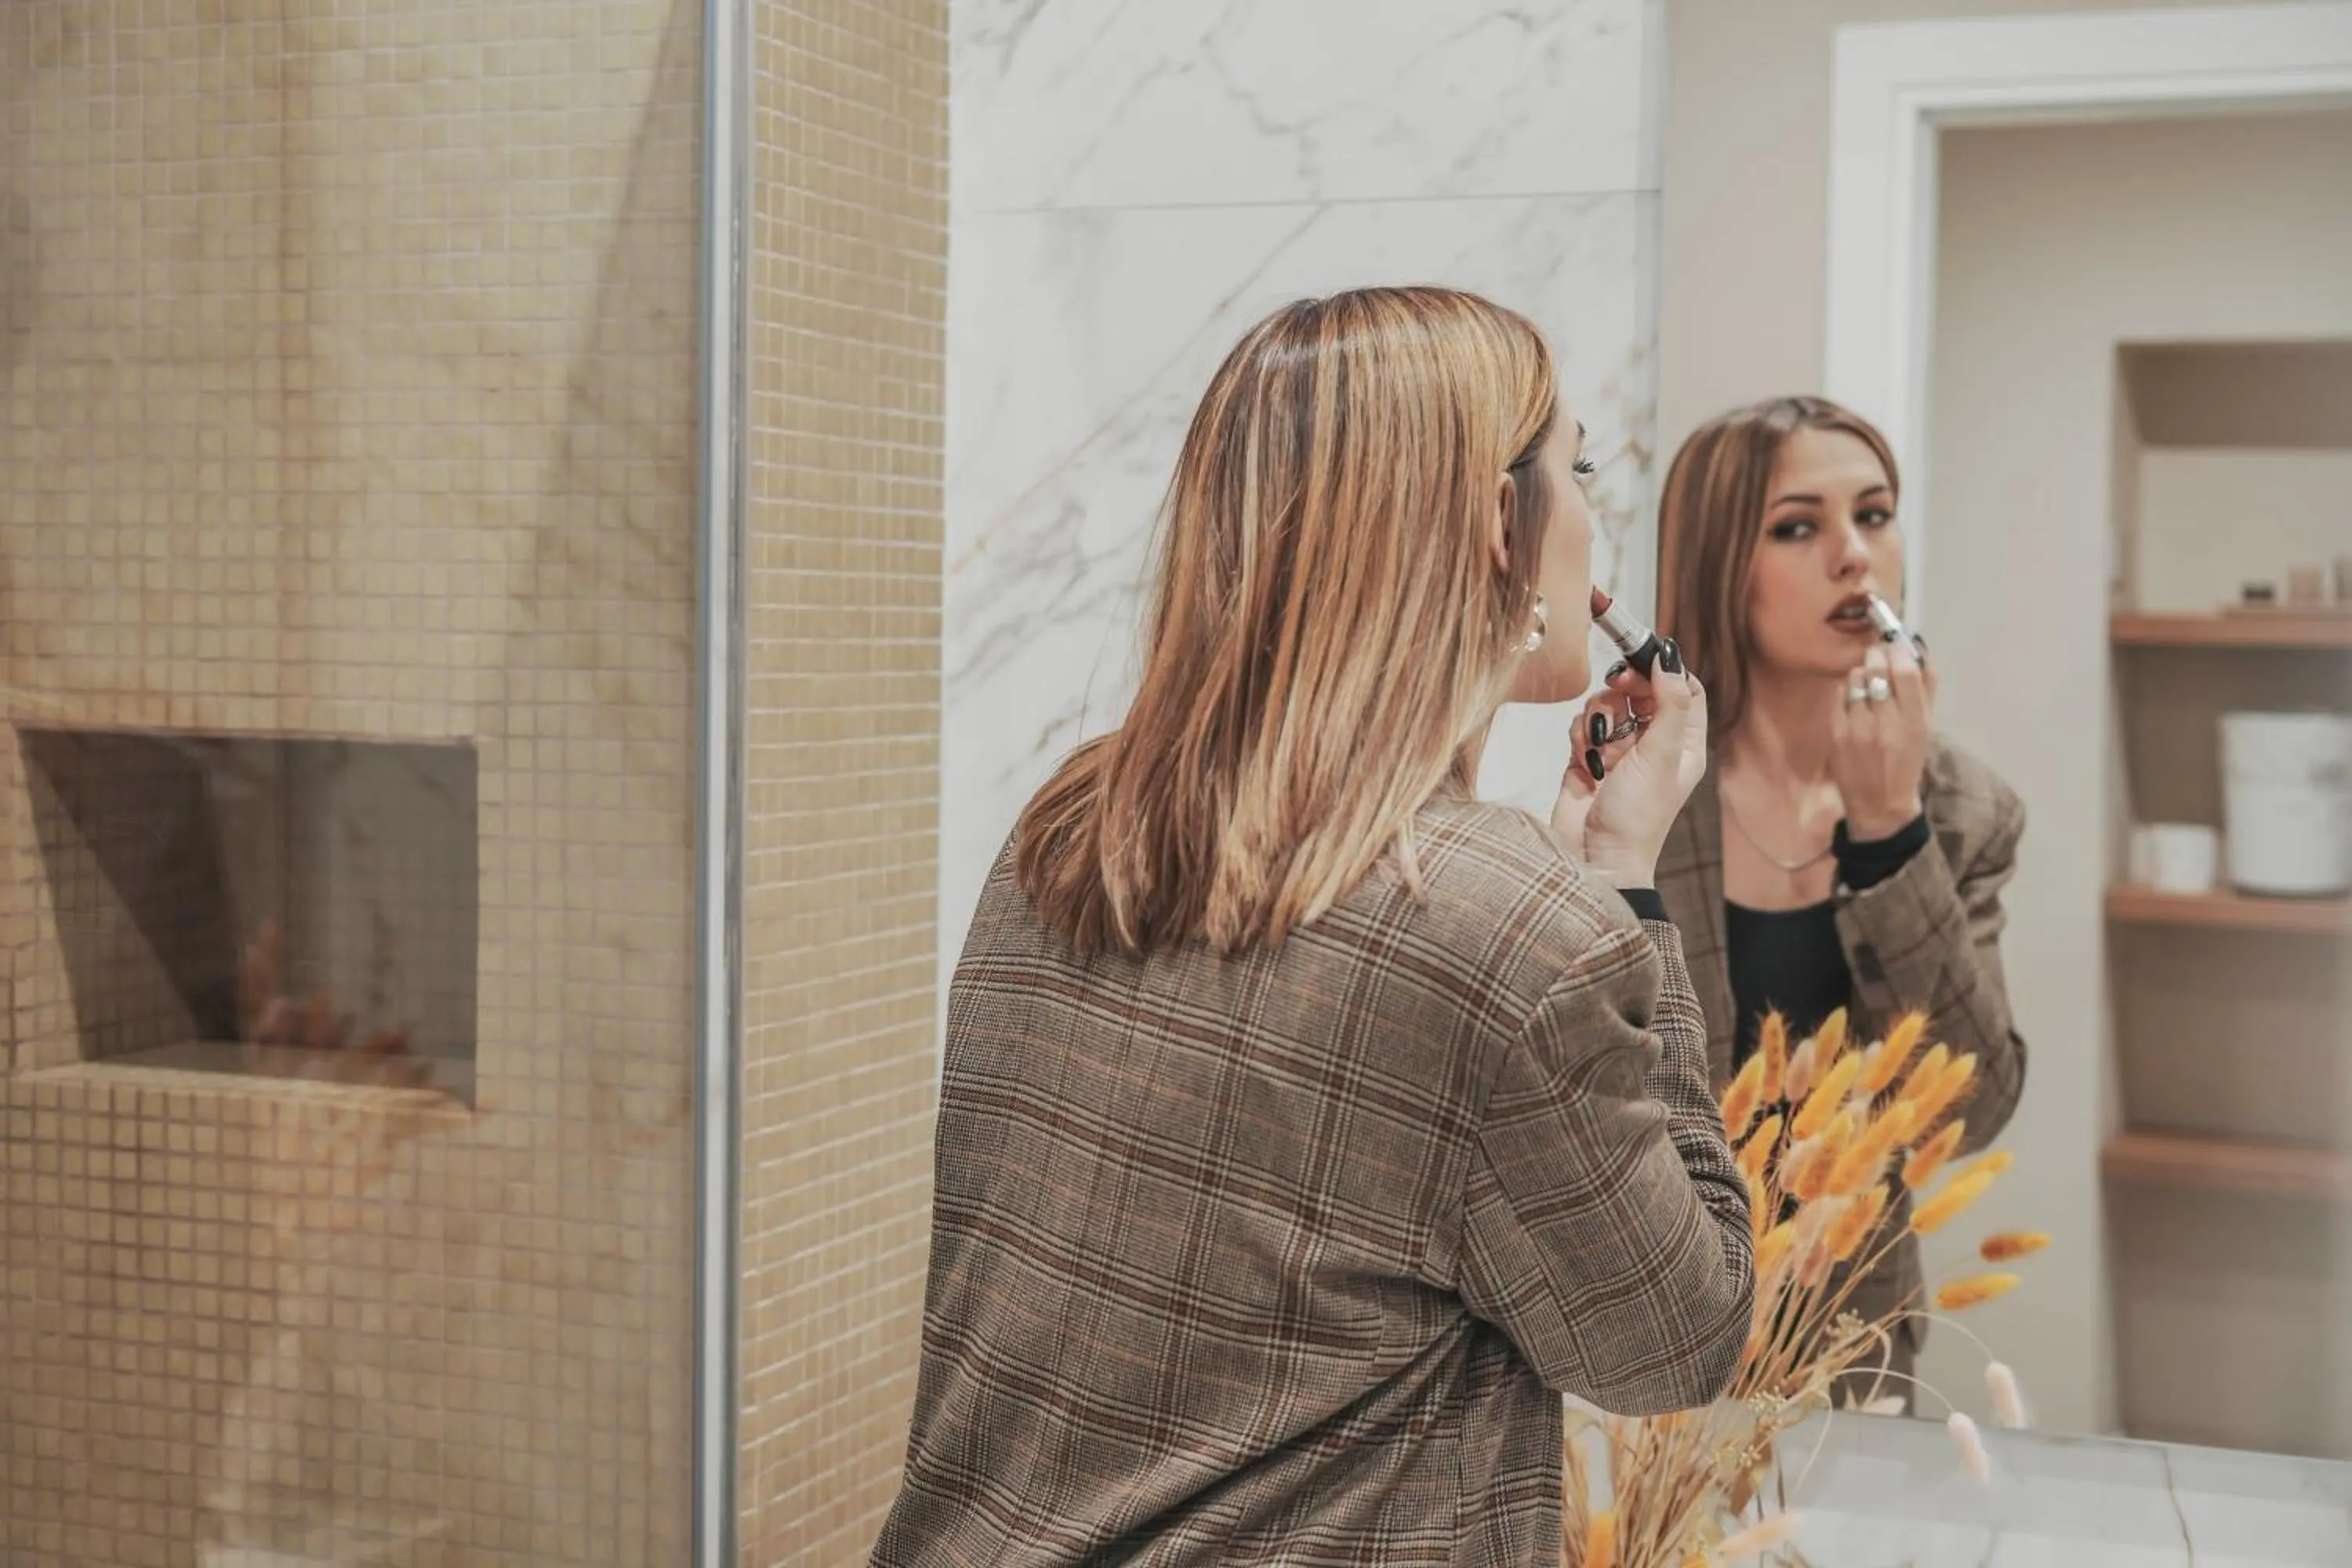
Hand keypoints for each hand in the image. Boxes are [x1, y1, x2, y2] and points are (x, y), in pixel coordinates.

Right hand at [1552, 646, 1708, 887]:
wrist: (1594, 859)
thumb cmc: (1636, 818)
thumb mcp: (1660, 755)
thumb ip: (1668, 702)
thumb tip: (1669, 656)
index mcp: (1683, 744)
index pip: (1683, 688)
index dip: (1664, 669)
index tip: (1643, 659)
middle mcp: (1653, 743)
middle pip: (1641, 690)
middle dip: (1625, 686)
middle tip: (1616, 686)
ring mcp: (1619, 751)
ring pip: (1607, 704)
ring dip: (1599, 715)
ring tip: (1599, 745)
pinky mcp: (1588, 758)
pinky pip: (1582, 725)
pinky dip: (1580, 735)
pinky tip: (1585, 760)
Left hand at [1829, 639, 1936, 839]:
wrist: (1880, 803)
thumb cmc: (1907, 760)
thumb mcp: (1925, 727)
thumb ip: (1926, 687)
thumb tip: (1918, 648)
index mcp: (1915, 721)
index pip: (1905, 672)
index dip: (1898, 650)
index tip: (1895, 644)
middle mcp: (1886, 723)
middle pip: (1876, 669)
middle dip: (1876, 654)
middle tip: (1877, 652)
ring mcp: (1858, 728)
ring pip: (1855, 677)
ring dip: (1861, 671)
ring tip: (1867, 681)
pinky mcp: (1837, 733)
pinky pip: (1839, 694)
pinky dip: (1847, 689)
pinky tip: (1854, 698)